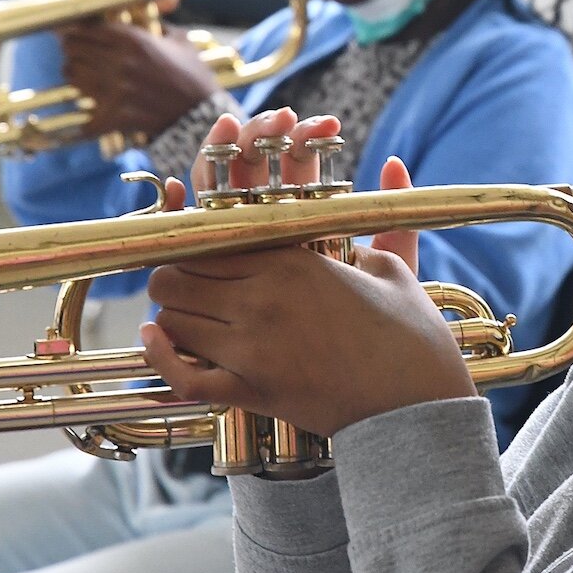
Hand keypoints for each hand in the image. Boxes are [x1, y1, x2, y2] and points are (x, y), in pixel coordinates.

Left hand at [60, 22, 224, 137]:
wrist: (202, 114)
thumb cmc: (195, 77)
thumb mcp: (181, 42)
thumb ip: (160, 27)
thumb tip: (150, 16)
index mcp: (134, 40)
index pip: (88, 28)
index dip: (78, 31)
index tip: (76, 34)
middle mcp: (120, 62)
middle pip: (73, 49)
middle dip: (72, 51)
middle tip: (74, 54)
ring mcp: (115, 90)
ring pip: (72, 76)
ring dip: (74, 76)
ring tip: (80, 78)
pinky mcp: (114, 115)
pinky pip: (86, 116)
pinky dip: (86, 118)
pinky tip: (90, 116)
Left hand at [140, 109, 470, 437]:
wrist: (418, 407)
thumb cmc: (413, 337)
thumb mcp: (395, 267)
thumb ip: (382, 216)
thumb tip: (394, 165)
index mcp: (293, 260)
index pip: (212, 238)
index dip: (195, 242)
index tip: (199, 249)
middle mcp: (262, 298)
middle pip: (177, 274)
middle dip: (175, 276)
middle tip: (190, 284)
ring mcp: (252, 347)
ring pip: (171, 317)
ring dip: (171, 313)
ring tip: (185, 313)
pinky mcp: (251, 391)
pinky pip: (182, 375)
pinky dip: (161, 358)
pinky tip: (154, 339)